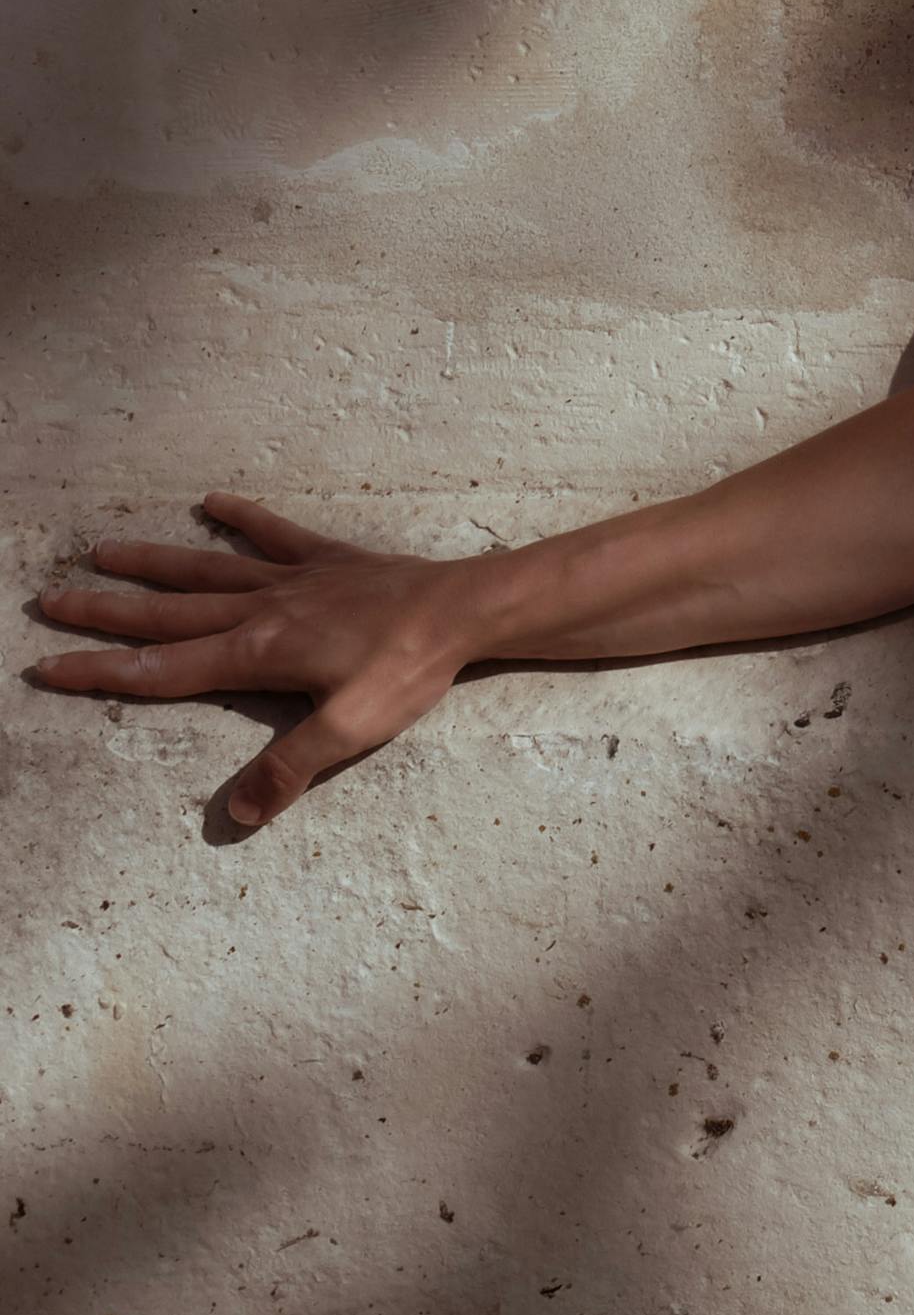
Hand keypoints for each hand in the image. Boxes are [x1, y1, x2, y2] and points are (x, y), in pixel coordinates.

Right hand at [26, 492, 496, 833]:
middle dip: (103, 613)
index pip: (161, 670)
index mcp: (257, 653)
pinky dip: (244, 516)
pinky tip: (213, 500)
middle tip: (47, 601)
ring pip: (206, 567)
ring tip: (101, 551)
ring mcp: (294, 578)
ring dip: (152, 562)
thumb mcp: (350, 731)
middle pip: (166, 613)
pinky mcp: (329, 558)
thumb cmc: (409, 670)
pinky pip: (277, 531)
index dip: (101, 674)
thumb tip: (234, 815)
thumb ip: (289, 769)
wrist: (465, 608)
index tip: (46, 667)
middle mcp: (261, 609)